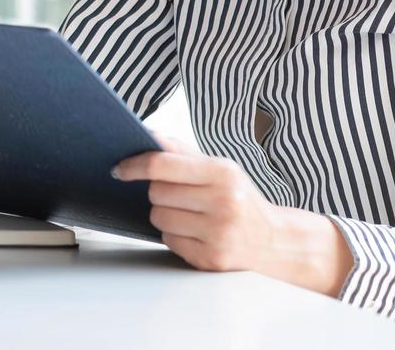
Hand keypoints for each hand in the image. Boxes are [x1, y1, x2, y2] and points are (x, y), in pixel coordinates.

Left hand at [112, 136, 350, 295]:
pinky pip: (169, 241)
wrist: (275, 240)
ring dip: (165, 215)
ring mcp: (217, 234)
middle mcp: (222, 202)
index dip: (134, 165)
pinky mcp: (211, 259)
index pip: (162, 165)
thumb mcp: (220, 167)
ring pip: (159, 219)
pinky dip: (175, 236)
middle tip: (177, 195)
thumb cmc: (240, 198)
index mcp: (223, 173)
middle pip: (157, 193)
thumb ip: (181, 151)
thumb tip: (146, 134)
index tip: (120, 168)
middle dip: (159, 193)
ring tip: (189, 214)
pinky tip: (196, 232)